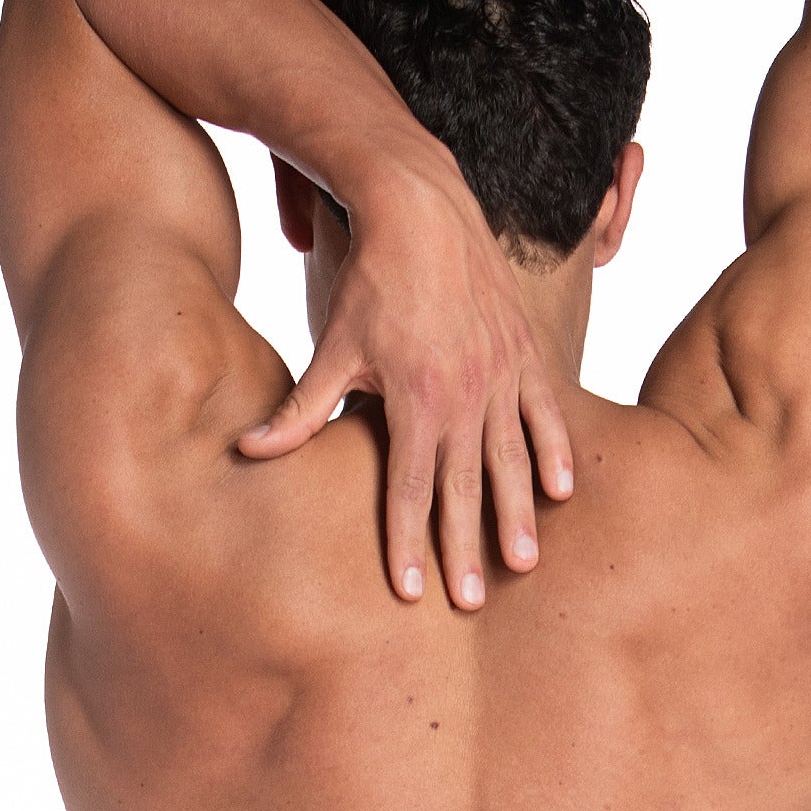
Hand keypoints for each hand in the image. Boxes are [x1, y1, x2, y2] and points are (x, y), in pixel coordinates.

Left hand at [250, 157, 573, 608]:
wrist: (422, 207)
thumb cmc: (371, 281)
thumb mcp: (332, 346)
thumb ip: (301, 409)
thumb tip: (249, 451)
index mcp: (414, 400)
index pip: (408, 488)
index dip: (408, 544)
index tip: (411, 592)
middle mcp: (463, 395)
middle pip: (463, 488)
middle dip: (465, 549)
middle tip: (469, 603)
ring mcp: (500, 375)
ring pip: (511, 459)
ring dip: (517, 514)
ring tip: (522, 563)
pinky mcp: (524, 353)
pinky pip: (545, 413)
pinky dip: (555, 451)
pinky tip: (562, 493)